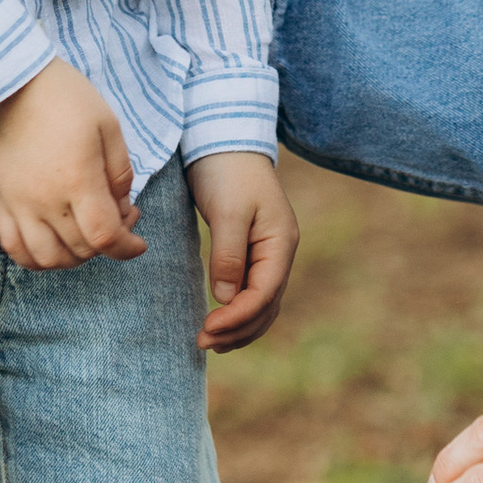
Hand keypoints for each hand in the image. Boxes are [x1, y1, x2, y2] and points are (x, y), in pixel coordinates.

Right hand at [0, 57, 143, 269]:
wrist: (13, 82)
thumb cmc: (66, 97)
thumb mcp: (108, 126)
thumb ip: (120, 172)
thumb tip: (123, 207)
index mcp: (78, 180)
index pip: (104, 237)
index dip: (127, 248)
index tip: (139, 243)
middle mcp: (46, 200)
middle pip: (80, 249)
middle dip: (107, 244)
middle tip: (119, 218)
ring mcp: (19, 204)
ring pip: (46, 258)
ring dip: (73, 258)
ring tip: (86, 236)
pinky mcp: (1, 200)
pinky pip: (13, 247)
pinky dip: (34, 257)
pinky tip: (51, 245)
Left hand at [187, 151, 299, 351]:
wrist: (225, 140)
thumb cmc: (227, 171)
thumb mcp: (228, 211)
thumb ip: (228, 255)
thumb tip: (226, 298)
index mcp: (280, 242)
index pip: (264, 293)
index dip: (237, 317)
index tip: (207, 330)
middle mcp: (280, 251)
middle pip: (267, 305)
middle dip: (238, 329)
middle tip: (202, 343)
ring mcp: (269, 253)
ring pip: (262, 304)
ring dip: (239, 326)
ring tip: (210, 342)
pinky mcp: (253, 251)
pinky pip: (252, 292)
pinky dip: (238, 312)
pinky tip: (220, 322)